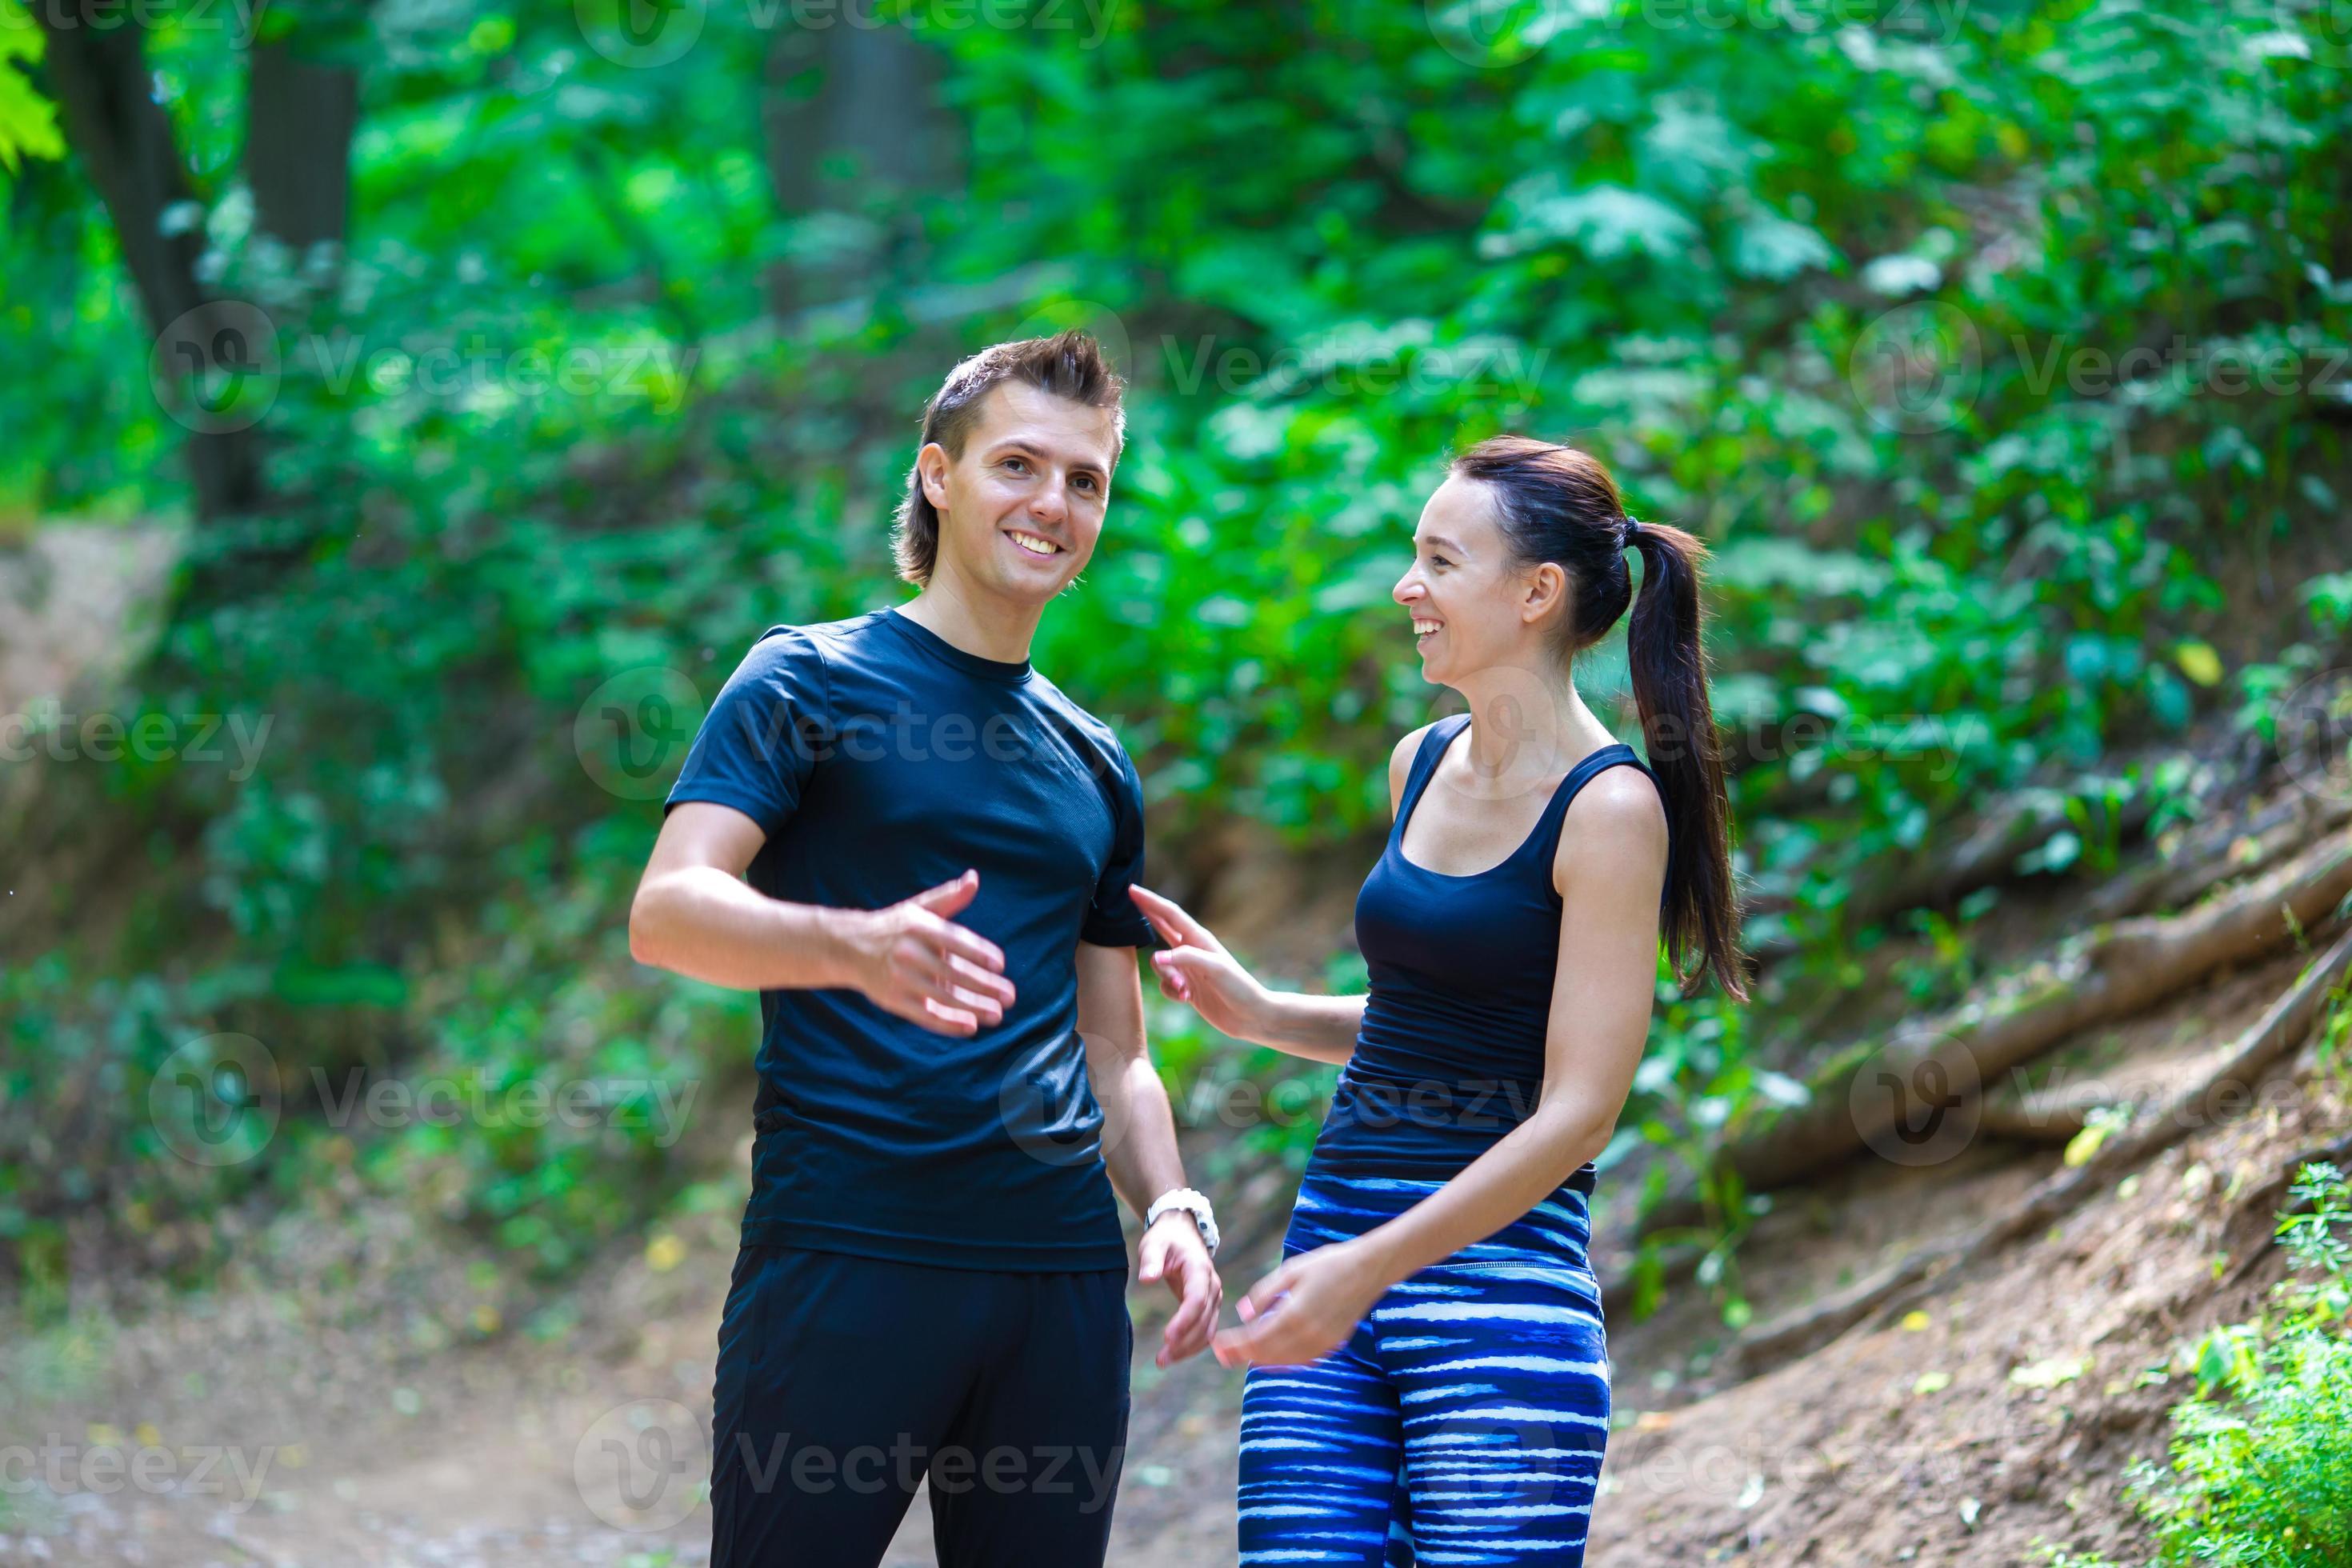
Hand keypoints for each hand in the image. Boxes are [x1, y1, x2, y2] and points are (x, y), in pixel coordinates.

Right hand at [841, 870, 1016, 1035]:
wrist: (850, 948)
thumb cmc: (895, 927)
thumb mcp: (920, 908)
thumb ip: (949, 897)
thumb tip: (974, 879)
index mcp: (919, 927)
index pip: (956, 940)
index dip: (979, 953)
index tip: (1000, 964)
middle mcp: (909, 952)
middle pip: (954, 972)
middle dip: (986, 986)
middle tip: (1010, 996)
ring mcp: (900, 979)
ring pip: (943, 997)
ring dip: (974, 1008)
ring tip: (998, 1014)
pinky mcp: (893, 1001)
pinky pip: (925, 1016)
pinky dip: (949, 1023)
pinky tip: (971, 1027)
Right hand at [1128, 886, 1269, 1041]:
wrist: (1251, 1016)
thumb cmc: (1239, 987)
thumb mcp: (1214, 968)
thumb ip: (1185, 958)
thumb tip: (1156, 957)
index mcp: (1199, 939)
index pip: (1170, 914)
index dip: (1151, 901)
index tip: (1132, 889)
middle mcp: (1192, 950)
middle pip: (1162, 927)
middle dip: (1147, 915)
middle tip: (1130, 899)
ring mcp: (1189, 969)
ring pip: (1160, 964)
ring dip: (1166, 976)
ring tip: (1183, 989)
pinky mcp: (1187, 988)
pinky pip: (1166, 986)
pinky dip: (1171, 992)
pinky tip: (1186, 999)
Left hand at [1137, 1211, 1223, 1367]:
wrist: (1182, 1232)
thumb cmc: (1166, 1238)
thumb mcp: (1154, 1243)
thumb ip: (1151, 1260)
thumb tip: (1146, 1279)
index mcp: (1200, 1270)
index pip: (1197, 1300)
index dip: (1184, 1321)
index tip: (1167, 1337)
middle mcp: (1212, 1285)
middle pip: (1204, 1320)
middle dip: (1184, 1342)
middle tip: (1161, 1359)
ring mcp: (1213, 1297)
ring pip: (1208, 1330)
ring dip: (1188, 1349)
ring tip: (1164, 1361)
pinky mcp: (1208, 1305)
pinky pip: (1206, 1330)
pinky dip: (1193, 1345)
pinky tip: (1176, 1355)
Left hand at [1211, 1238, 1387, 1369]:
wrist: (1367, 1269)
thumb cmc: (1328, 1264)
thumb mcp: (1291, 1270)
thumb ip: (1265, 1294)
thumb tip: (1243, 1313)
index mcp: (1295, 1314)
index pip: (1256, 1338)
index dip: (1235, 1344)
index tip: (1217, 1345)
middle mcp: (1308, 1334)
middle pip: (1267, 1354)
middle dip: (1242, 1355)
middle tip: (1222, 1355)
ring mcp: (1322, 1342)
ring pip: (1284, 1361)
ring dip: (1261, 1360)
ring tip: (1242, 1356)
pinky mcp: (1332, 1344)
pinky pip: (1302, 1360)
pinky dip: (1283, 1360)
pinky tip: (1271, 1356)